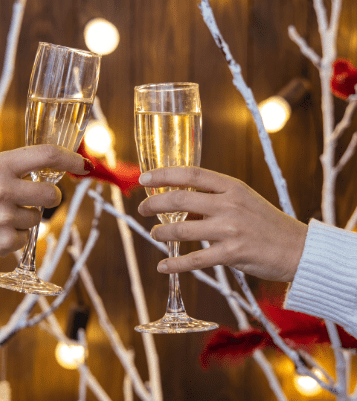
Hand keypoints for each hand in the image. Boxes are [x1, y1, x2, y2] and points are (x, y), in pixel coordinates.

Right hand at [0, 145, 92, 269]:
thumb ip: (15, 170)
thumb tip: (52, 171)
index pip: (47, 155)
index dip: (71, 159)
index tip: (85, 165)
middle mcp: (3, 188)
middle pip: (52, 193)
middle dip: (50, 198)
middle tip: (36, 199)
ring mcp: (4, 217)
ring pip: (38, 218)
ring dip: (25, 219)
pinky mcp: (4, 241)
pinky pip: (25, 237)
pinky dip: (14, 237)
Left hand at [137, 167, 307, 281]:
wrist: (297, 249)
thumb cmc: (265, 222)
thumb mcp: (243, 200)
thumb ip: (213, 199)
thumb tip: (179, 206)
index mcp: (231, 186)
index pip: (191, 174)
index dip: (163, 174)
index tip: (144, 179)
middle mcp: (229, 204)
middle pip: (180, 199)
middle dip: (154, 203)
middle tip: (142, 208)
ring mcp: (230, 229)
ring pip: (182, 229)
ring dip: (161, 232)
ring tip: (154, 233)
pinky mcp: (232, 253)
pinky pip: (195, 259)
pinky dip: (175, 264)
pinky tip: (163, 266)